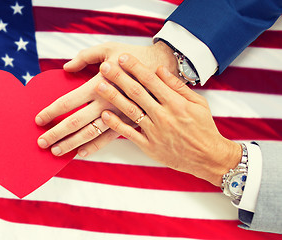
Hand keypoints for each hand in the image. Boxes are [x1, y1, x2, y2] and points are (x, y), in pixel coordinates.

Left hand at [36, 41, 177, 156]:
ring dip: (71, 144)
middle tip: (41, 143)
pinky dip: (94, 147)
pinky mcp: (129, 123)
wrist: (164, 68)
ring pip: (90, 134)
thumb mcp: (109, 49)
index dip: (51, 111)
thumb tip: (66, 68)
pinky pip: (109, 139)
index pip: (68, 101)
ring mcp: (118, 115)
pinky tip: (81, 153)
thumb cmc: (135, 56)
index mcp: (99, 84)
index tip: (38, 120)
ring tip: (56, 152)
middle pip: (75, 122)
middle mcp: (106, 103)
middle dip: (56, 134)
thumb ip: (85, 57)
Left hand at [96, 54, 241, 185]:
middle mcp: (164, 115)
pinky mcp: (150, 146)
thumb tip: (159, 69)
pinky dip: (116, 125)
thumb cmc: (203, 128)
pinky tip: (104, 115)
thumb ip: (177, 86)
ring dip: (113, 97)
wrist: (208, 158)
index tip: (123, 57)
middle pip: (137, 93)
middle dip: (119, 78)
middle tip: (105, 66)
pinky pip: (130, 134)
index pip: (151, 80)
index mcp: (176, 103)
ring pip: (130, 111)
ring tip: (100, 86)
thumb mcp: (197, 103)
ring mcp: (155, 132)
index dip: (136, 67)